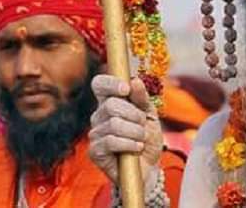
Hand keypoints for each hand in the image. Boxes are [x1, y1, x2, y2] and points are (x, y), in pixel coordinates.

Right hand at [88, 75, 161, 189]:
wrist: (148, 165)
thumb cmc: (147, 137)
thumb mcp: (150, 114)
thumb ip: (142, 99)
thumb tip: (135, 81)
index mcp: (110, 102)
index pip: (99, 84)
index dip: (110, 83)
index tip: (126, 89)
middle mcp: (99, 116)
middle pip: (111, 105)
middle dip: (134, 114)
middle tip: (142, 124)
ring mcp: (95, 133)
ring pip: (114, 124)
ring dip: (135, 132)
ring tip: (141, 138)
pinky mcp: (95, 151)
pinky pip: (111, 141)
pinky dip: (130, 144)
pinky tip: (136, 148)